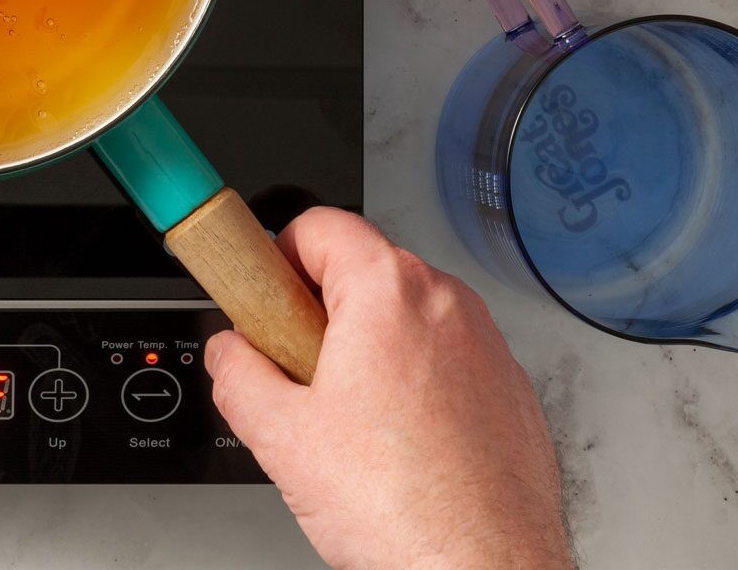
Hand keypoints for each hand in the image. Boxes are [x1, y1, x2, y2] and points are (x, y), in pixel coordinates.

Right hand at [205, 208, 571, 569]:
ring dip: (365, 351)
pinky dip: (413, 385)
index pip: (318, 224)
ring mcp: (487, 347)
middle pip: (361, 269)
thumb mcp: (280, 437)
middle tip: (296, 374)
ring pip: (404, 318)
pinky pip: (445, 362)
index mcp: (390, 292)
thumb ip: (236, 375)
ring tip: (346, 424)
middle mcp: (448, 305)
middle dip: (317, 313)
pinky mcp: (510, 390)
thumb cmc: (407, 512)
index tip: (260, 296)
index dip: (275, 257)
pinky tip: (394, 447)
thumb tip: (228, 355)